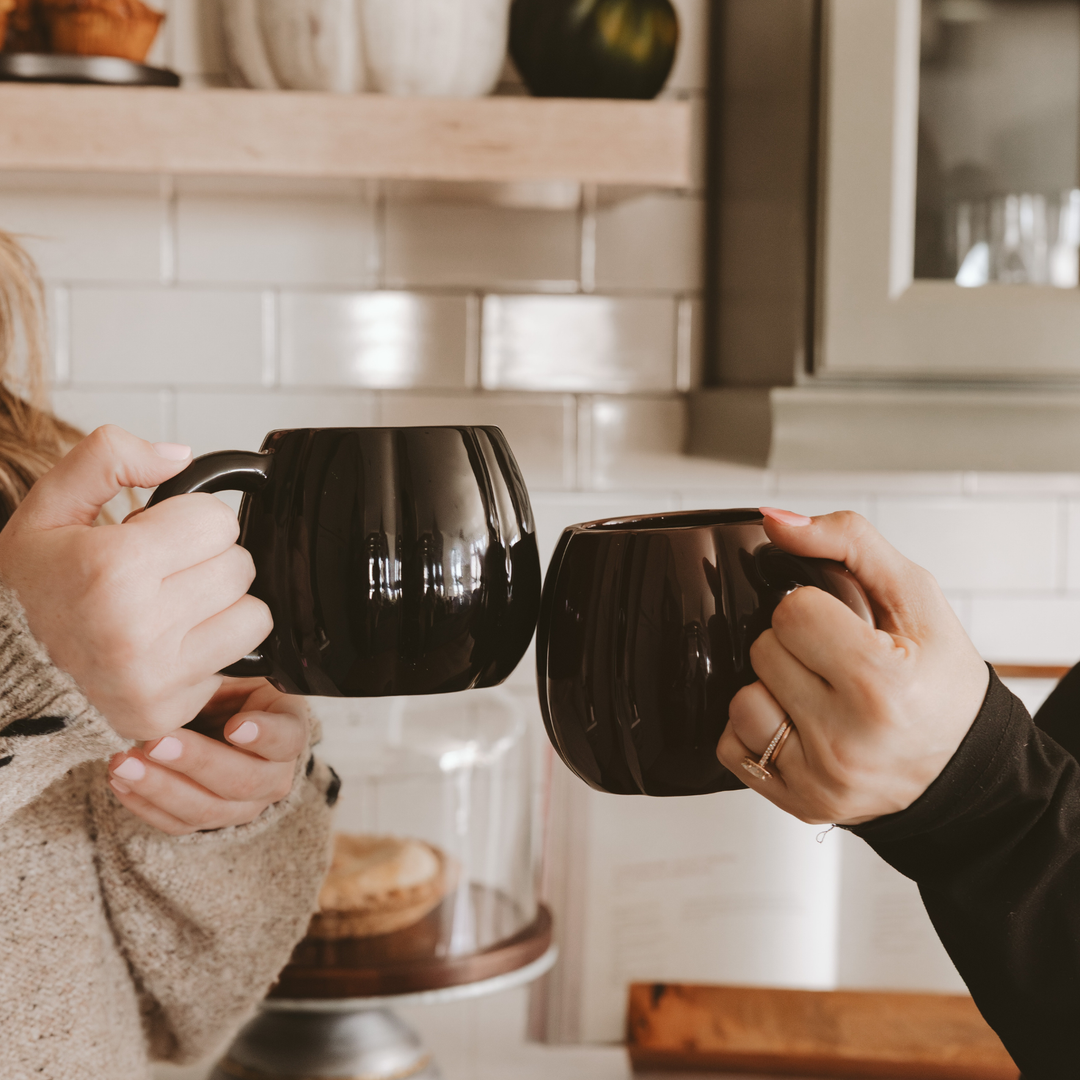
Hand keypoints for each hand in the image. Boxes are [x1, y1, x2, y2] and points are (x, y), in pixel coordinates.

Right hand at [0, 426, 271, 739]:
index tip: (159, 534)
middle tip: (164, 572)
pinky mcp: (169, 712)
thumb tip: (179, 455)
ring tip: (174, 606)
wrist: (2, 679)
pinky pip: (237, 664)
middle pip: (240, 566)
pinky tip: (168, 647)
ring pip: (254, 615)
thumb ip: (106, 458)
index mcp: (111, 568)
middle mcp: (136, 628)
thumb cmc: (28, 594)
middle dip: (209, 560)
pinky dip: (211, 651)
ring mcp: (156, 678)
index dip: (192, 519)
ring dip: (223, 605)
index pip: (218, 521)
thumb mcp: (45, 510)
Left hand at [107, 679, 308, 834]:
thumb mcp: (238, 671)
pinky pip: (178, 824)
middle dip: (196, 762)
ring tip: (123, 765)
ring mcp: (244, 805)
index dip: (265, 735)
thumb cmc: (230, 687)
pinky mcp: (209, 820)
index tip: (235, 726)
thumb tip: (202, 657)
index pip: (287, 739)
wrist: (220, 717)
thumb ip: (228, 671)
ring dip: (161, 788)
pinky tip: (120, 782)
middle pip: (243, 780)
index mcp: (288, 731)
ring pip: (207, 809)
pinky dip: (145, 805)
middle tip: (157, 742)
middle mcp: (274, 776)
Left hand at [716, 508, 989, 824]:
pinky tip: (801, 726)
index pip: (791, 612)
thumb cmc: (941, 682)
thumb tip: (776, 521)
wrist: (965, 766)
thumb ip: (847, 541)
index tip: (844, 627)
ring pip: (740, 701)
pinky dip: (757, 732)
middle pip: (763, 651)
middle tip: (836, 662)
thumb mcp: (915, 596)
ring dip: (770, 689)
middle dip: (793, 647)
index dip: (814, 610)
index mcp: (882, 684)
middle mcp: (847, 740)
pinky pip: (733, 747)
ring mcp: (820, 779)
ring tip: (817, 695)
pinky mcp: (798, 804)